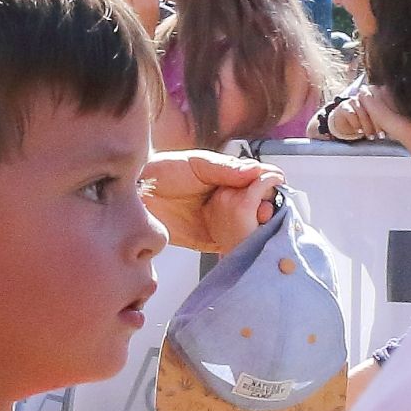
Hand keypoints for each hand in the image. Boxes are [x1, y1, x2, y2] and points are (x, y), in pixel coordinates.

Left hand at [141, 150, 280, 254]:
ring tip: (258, 226)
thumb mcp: (197, 163)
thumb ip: (225, 168)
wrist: (137, 193)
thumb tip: (256, 172)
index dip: (270, 187)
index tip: (273, 189)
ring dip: (258, 230)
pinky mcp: (210, 242)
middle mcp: (232, 202)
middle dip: (268, 210)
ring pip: (251, 229)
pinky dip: (242, 247)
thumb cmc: (165, 171)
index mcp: (232, 180)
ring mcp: (223, 223)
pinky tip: (248, 245)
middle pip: (261, 208)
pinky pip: (232, 247)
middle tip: (264, 211)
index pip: (262, 184)